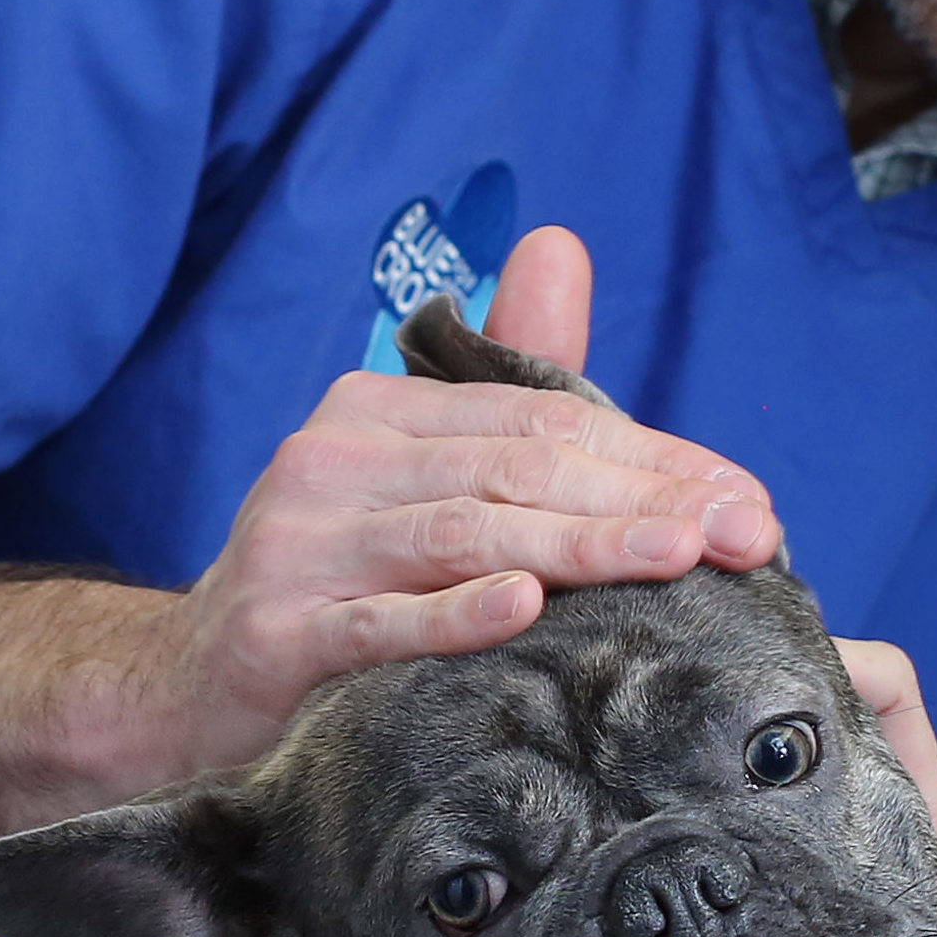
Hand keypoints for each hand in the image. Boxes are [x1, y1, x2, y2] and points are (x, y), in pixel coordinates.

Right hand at [104, 228, 788, 783]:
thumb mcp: (425, 479)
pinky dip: (455, 615)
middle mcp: (335, 458)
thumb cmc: (342, 583)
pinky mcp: (276, 634)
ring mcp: (299, 544)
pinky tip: (525, 607)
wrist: (188, 689)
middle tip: (744, 536)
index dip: (658, 459)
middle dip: (645, 501)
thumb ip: (505, 387)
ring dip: (580, 548)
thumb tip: (559, 246)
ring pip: (464, 536)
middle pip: (518, 470)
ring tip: (675, 557)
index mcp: (380, 411)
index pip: (545, 421)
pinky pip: (380, 621)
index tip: (749, 505)